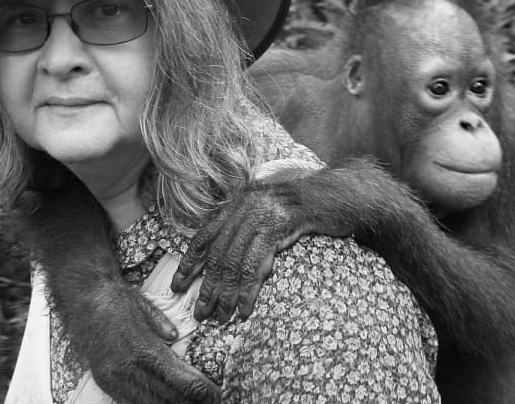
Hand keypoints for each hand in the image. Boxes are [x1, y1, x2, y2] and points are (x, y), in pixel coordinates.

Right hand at [83, 278, 220, 403]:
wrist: (81, 300)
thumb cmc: (115, 300)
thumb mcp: (144, 306)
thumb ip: (161, 324)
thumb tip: (175, 337)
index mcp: (143, 350)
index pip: (180, 380)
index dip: (201, 391)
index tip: (215, 394)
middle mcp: (128, 369)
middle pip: (168, 398)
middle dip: (192, 402)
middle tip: (210, 402)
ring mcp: (114, 379)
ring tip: (190, 403)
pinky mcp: (105, 382)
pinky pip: (130, 402)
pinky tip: (163, 402)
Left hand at [171, 177, 318, 323]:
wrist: (336, 196)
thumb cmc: (303, 210)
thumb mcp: (268, 214)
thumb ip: (246, 228)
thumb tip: (225, 261)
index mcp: (236, 204)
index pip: (204, 236)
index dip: (190, 262)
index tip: (178, 285)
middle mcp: (244, 207)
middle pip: (219, 254)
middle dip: (208, 287)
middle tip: (200, 312)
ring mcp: (261, 216)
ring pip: (235, 263)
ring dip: (226, 295)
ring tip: (221, 317)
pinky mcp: (279, 227)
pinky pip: (256, 266)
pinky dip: (248, 292)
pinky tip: (244, 310)